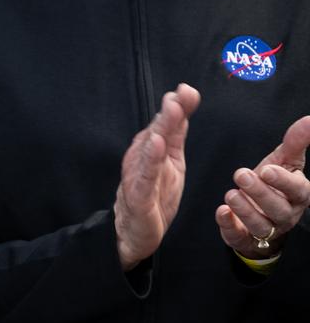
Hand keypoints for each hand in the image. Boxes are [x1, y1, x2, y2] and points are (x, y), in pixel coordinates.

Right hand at [114, 83, 200, 270]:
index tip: (188, 90)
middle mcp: (142, 158)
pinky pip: (144, 176)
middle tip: (179, 95)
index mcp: (152, 149)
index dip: (177, 107)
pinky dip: (149, 160)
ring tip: (171, 113)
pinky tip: (155, 145)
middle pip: (157, 132)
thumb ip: (176, 132)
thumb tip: (184, 100)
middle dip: (169, 113)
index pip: (166, 125)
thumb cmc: (153, 195)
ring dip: (159, 130)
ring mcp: (138, 175)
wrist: (134, 232)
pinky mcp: (138, 195)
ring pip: (150, 150)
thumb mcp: (172, 160)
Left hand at [215, 116, 309, 259]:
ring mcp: (266, 229)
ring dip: (245, 210)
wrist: (260, 211)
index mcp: (298, 194)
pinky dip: (229, 225)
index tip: (267, 169)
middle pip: (277, 208)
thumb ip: (296, 141)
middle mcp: (285, 214)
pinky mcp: (244, 237)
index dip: (284, 181)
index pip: (297, 190)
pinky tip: (221, 212)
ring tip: (231, 193)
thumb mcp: (285, 160)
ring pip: (260, 225)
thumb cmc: (275, 183)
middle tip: (241, 174)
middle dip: (260, 193)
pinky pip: (238, 235)